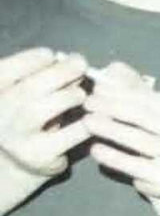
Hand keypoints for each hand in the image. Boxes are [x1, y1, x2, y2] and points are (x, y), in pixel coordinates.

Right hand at [0, 48, 90, 176]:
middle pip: (26, 89)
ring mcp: (15, 139)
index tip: (51, 54)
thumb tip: (75, 61)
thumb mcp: (34, 95)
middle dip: (57, 73)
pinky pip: (66, 136)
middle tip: (81, 64)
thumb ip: (50, 77)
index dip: (28, 60)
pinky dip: (84, 124)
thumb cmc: (32, 118)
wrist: (24, 161)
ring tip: (81, 94)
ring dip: (67, 96)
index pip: (3, 71)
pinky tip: (94, 117)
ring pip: (38, 111)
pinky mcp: (39, 156)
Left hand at [83, 62, 159, 197]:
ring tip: (87, 122)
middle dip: (114, 108)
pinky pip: (137, 165)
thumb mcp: (149, 111)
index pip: (155, 99)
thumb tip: (112, 69)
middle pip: (147, 118)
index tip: (98, 87)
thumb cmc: (157, 138)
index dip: (124, 92)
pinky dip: (114, 156)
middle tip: (88, 104)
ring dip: (110, 129)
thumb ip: (133, 88)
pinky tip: (95, 149)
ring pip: (141, 140)